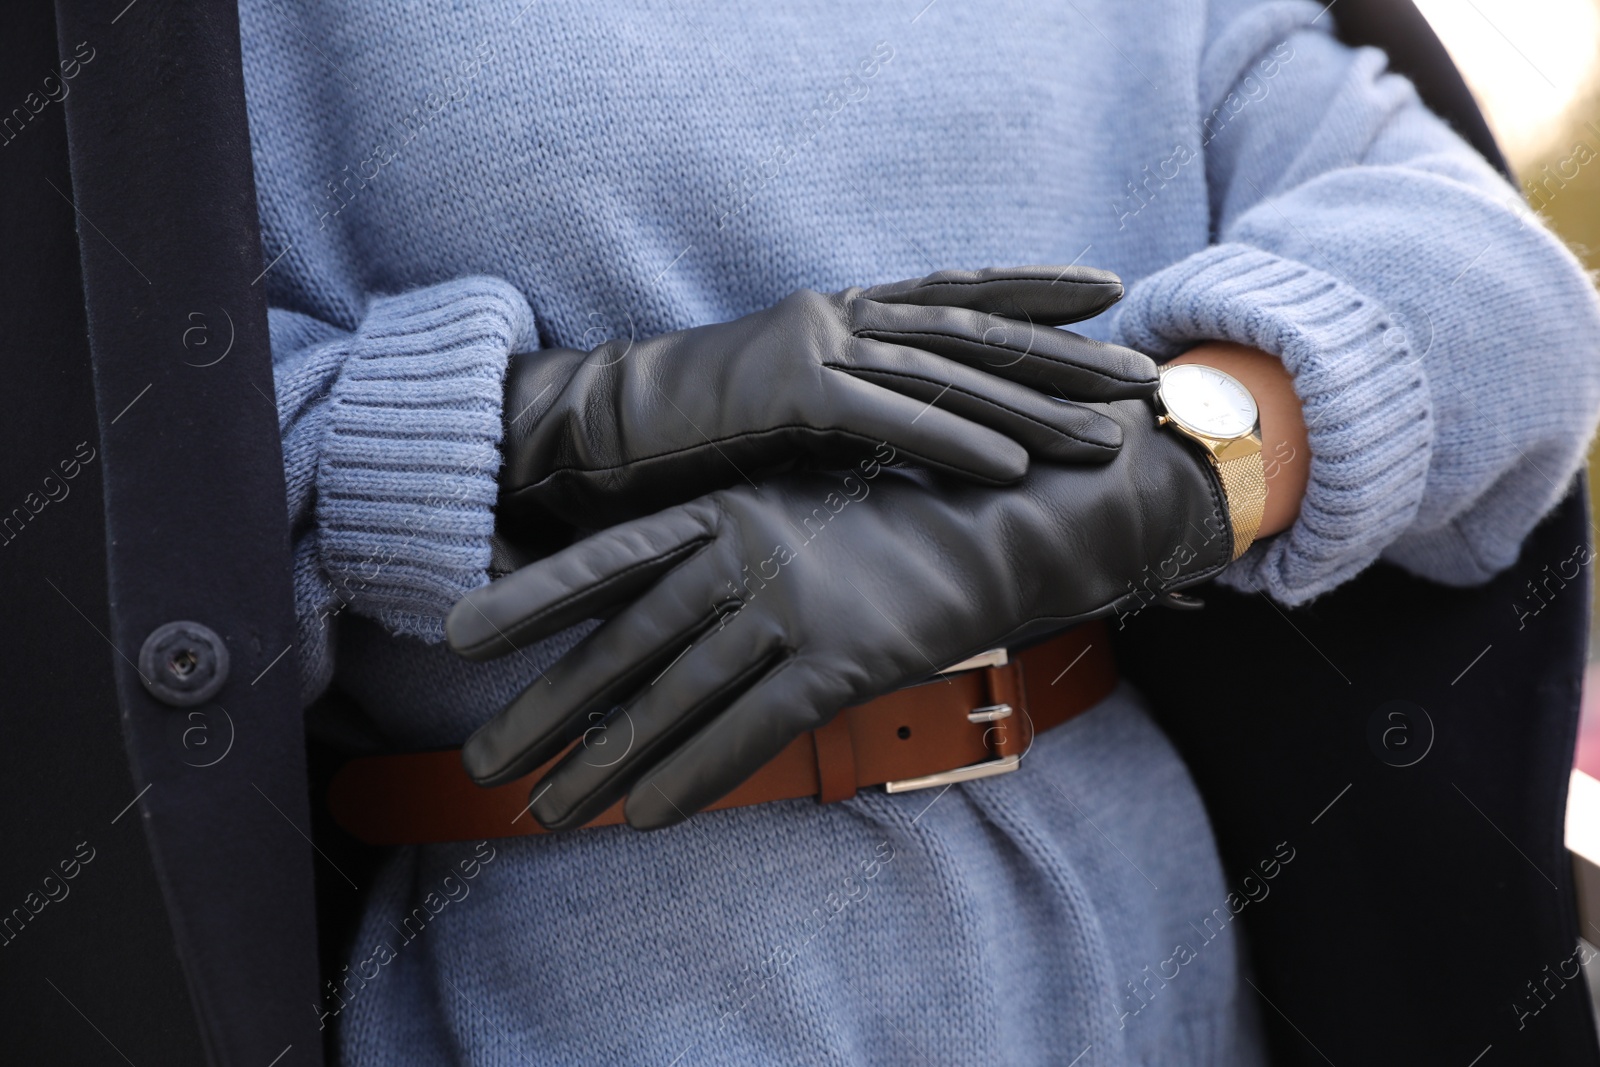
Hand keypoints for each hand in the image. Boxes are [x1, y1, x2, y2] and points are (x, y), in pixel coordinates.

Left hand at [447, 398, 1231, 830]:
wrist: (1012, 513)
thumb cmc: (896, 518)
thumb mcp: (797, 515)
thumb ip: (722, 551)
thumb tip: (646, 610)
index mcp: (727, 507)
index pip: (607, 558)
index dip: (530, 597)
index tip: (454, 635)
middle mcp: (747, 552)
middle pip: (625, 643)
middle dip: (548, 708)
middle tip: (480, 761)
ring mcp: (795, 602)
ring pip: (675, 696)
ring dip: (604, 761)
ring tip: (545, 811)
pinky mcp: (845, 657)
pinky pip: (750, 731)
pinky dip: (692, 776)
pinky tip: (642, 817)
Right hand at [496, 266, 1158, 533]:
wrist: (600, 432)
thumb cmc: (699, 433)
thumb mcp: (796, 409)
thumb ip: (862, 408)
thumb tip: (933, 437)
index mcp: (844, 316)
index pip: (958, 296)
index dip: (1035, 294)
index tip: (1112, 296)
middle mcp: (840, 317)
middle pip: (975, 333)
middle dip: (1066, 356)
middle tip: (1144, 377)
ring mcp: (815, 347)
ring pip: (948, 375)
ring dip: (1032, 407)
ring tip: (1106, 433)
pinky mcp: (787, 393)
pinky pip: (888, 421)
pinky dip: (954, 442)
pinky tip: (1014, 467)